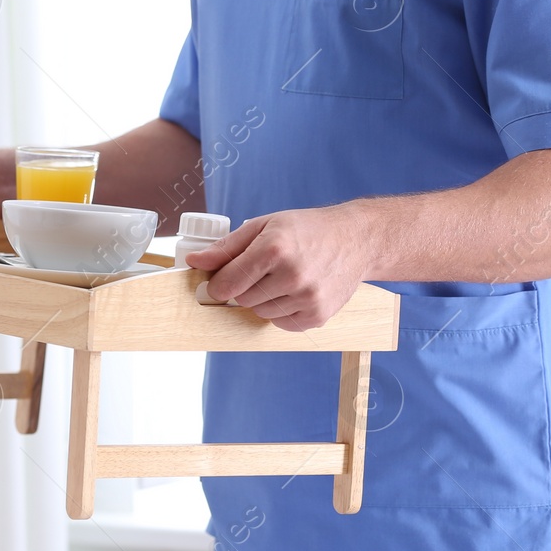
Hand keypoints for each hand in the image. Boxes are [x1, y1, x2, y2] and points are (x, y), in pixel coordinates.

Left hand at [183, 205, 371, 330]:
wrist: (356, 240)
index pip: (227, 283)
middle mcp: (292, 275)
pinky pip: (281, 323)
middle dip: (244, 286)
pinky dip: (282, 311)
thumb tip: (194, 262)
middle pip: (242, 299)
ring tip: (282, 277)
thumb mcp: (263, 227)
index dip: (218, 283)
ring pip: (260, 312)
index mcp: (275, 249)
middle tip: (262, 270)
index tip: (221, 279)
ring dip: (263, 299)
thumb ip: (226, 247)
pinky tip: (295, 291)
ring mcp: (308, 298)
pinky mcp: (318, 315)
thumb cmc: (306, 230)